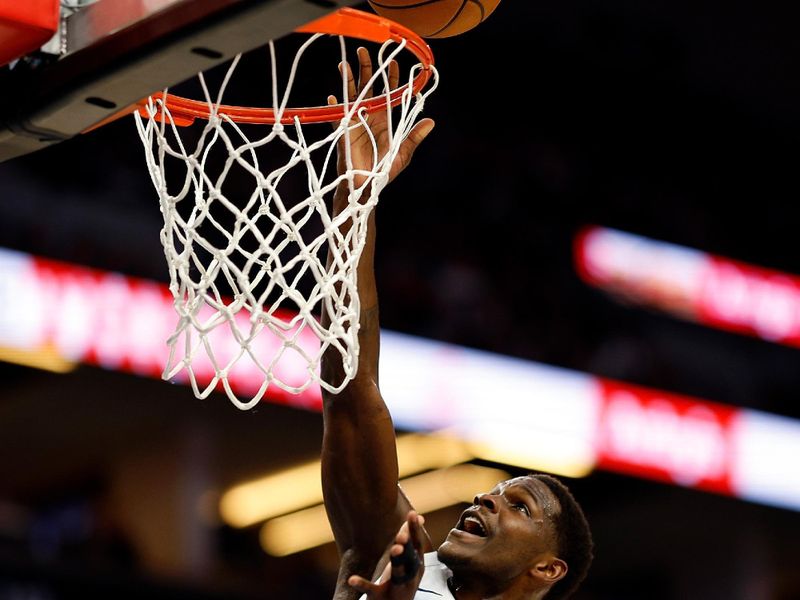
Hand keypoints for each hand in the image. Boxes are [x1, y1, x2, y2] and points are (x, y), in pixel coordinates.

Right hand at [328, 47, 434, 187]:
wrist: (367, 185)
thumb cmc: (384, 170)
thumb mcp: (404, 153)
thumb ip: (415, 137)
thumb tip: (431, 122)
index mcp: (384, 119)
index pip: (388, 93)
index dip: (391, 77)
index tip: (393, 62)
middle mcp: (369, 116)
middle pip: (368, 87)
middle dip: (367, 70)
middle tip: (365, 51)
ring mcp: (355, 122)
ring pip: (351, 96)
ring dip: (348, 81)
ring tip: (345, 64)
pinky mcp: (344, 132)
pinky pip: (337, 117)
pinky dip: (335, 107)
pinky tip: (333, 96)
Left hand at [348, 511, 426, 599]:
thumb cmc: (402, 582)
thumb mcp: (409, 562)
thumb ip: (410, 540)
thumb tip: (419, 516)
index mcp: (417, 565)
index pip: (418, 545)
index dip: (415, 529)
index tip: (413, 513)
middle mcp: (411, 577)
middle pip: (410, 558)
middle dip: (407, 545)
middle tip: (403, 534)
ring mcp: (397, 588)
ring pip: (398, 572)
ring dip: (397, 560)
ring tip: (394, 548)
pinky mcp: (380, 598)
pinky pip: (371, 589)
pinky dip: (362, 584)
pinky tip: (352, 579)